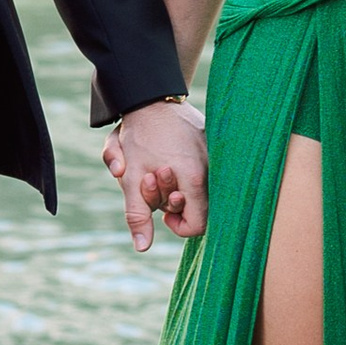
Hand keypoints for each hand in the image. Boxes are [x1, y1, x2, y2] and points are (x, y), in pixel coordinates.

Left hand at [105, 97, 208, 249]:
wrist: (150, 96)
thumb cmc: (139, 137)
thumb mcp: (131, 177)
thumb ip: (137, 215)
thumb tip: (142, 248)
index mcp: (194, 179)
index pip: (199, 224)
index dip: (178, 226)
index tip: (161, 214)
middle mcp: (211, 168)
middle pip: (197, 205)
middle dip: (170, 199)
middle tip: (152, 178)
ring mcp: (214, 154)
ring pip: (198, 187)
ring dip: (173, 183)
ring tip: (156, 163)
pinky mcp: (212, 143)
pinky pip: (203, 169)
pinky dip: (183, 169)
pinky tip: (167, 155)